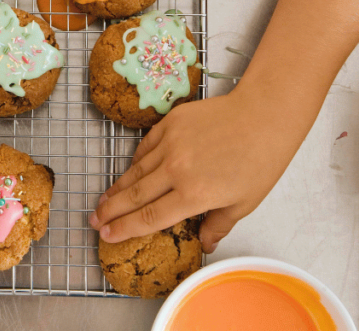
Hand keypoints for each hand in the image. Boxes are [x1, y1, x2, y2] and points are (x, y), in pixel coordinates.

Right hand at [89, 88, 304, 251]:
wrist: (264, 114)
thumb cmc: (260, 160)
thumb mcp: (244, 202)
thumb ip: (217, 225)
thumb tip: (204, 244)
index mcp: (195, 193)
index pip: (150, 217)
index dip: (126, 228)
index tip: (108, 236)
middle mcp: (177, 169)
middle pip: (135, 195)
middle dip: (111, 211)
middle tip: (94, 221)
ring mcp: (171, 143)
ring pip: (135, 171)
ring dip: (118, 188)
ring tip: (103, 201)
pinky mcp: (170, 123)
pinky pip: (145, 147)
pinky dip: (135, 162)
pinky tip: (129, 172)